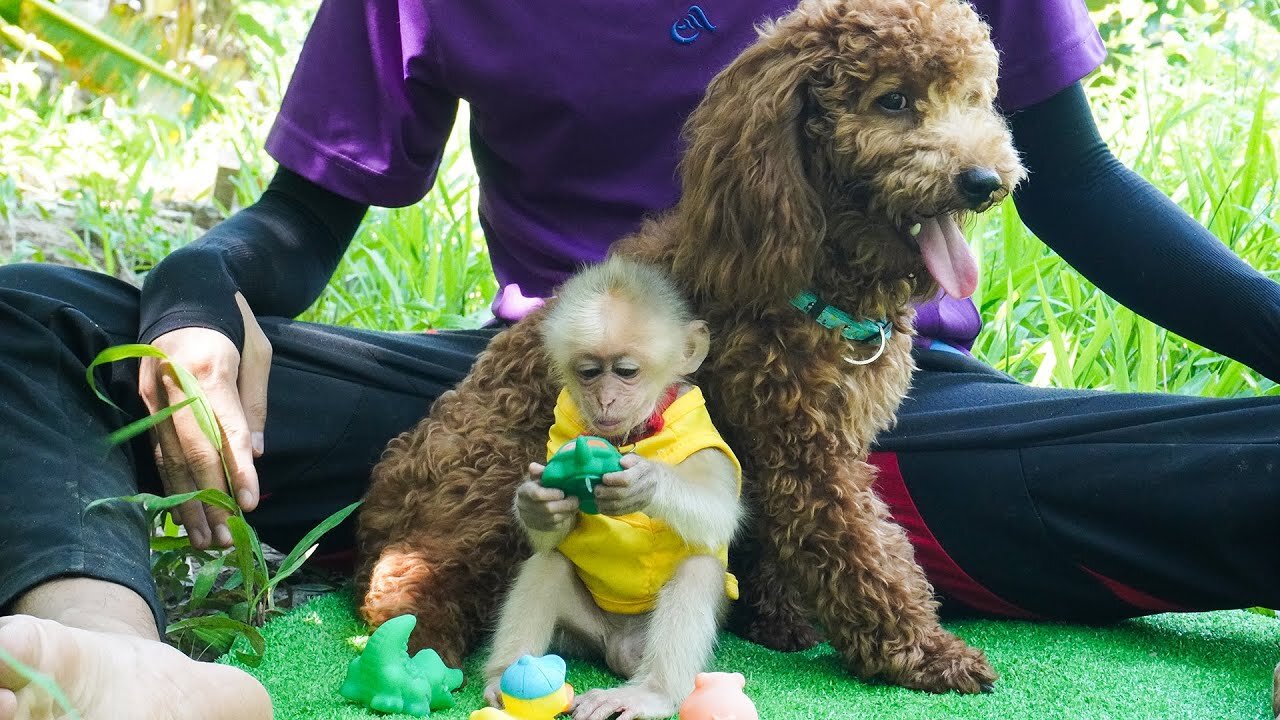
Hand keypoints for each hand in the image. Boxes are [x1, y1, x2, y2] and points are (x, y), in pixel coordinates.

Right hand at [138, 293, 270, 548]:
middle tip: (224, 540)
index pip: (222, 429)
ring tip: (203, 540)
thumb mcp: (258, 352)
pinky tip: (178, 513)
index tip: (247, 504)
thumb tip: (254, 453)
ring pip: (168, 457)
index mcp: (204, 366)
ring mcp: (151, 395)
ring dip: (186, 502)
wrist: (185, 291)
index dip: (235, 470)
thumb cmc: (232, 321)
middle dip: (208, 499)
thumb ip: (254, 403)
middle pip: (190, 452)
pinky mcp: (143, 403)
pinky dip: (168, 483)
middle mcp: (171, 384)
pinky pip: (157, 451)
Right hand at [514, 462, 578, 531]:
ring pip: (552, 519)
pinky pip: (554, 526)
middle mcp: (524, 506)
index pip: (536, 494)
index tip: (562, 492)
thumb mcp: (539, 477)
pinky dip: (564, 520)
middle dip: (564, 504)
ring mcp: (530, 519)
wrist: (530, 504)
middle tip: (576, 499)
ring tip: (575, 506)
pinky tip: (569, 512)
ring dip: (567, 512)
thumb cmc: (539, 487)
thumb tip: (533, 466)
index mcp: (524, 491)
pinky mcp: (537, 528)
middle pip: (547, 508)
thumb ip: (540, 472)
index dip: (551, 494)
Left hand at [595, 454, 664, 515]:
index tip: (603, 478)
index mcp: (644, 471)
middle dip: (605, 493)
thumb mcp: (638, 459)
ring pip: (620, 505)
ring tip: (596, 499)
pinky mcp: (638, 508)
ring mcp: (642, 500)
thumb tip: (622, 461)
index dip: (613, 479)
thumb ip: (630, 459)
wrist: (657, 483)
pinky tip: (601, 507)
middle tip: (596, 490)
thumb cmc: (642, 469)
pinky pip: (621, 512)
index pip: (627, 479)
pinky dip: (608, 511)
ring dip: (604, 504)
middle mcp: (645, 487)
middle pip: (622, 494)